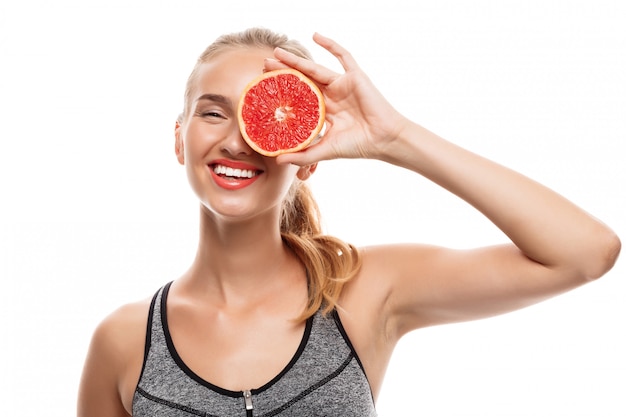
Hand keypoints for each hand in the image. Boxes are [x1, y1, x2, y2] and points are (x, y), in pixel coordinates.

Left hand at [264, 33, 408, 165]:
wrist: (383, 139)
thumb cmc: (358, 146)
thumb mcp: (325, 151)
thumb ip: (302, 155)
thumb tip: (278, 161)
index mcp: (323, 112)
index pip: (298, 99)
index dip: (282, 93)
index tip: (264, 89)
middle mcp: (331, 96)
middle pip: (302, 81)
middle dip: (283, 73)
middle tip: (263, 66)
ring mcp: (342, 85)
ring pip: (314, 68)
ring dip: (295, 60)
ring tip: (276, 52)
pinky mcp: (355, 76)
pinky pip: (343, 55)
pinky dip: (330, 45)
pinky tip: (315, 36)